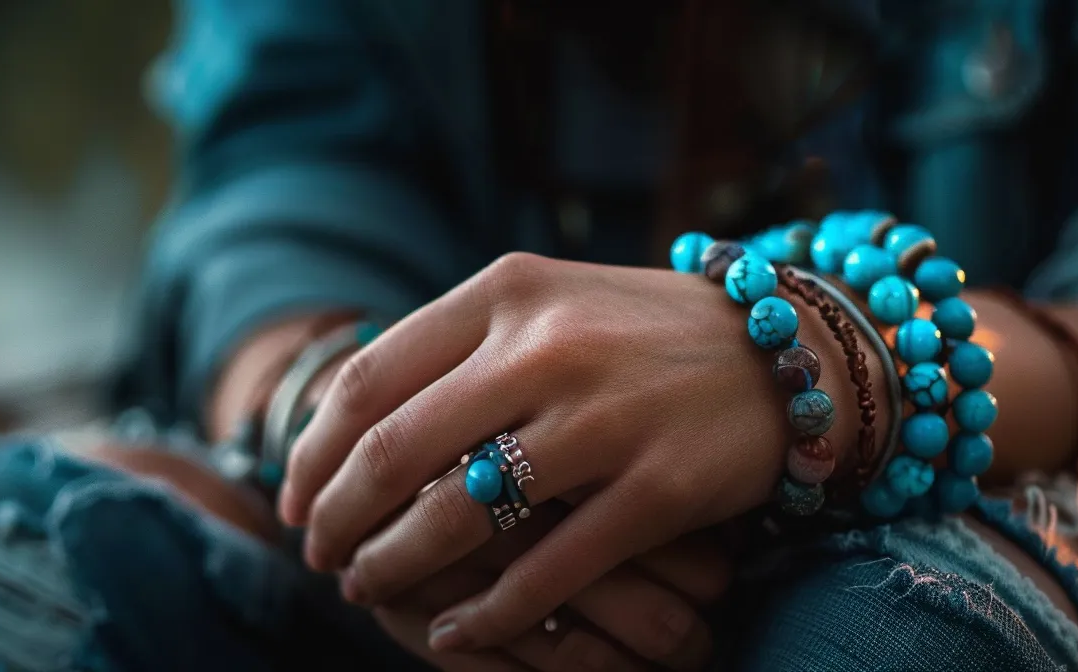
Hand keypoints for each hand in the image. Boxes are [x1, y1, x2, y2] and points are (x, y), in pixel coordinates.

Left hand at [279, 253, 880, 650]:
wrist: (783, 349)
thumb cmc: (640, 335)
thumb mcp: (547, 306)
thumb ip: (457, 346)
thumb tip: (347, 416)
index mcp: (508, 293)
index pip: (369, 379)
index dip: (313, 452)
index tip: (294, 497)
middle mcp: (550, 346)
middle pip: (395, 450)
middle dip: (337, 518)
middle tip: (318, 556)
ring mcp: (608, 418)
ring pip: (459, 516)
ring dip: (395, 566)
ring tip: (367, 590)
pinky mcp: (659, 487)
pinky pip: (548, 570)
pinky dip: (489, 613)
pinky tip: (453, 631)